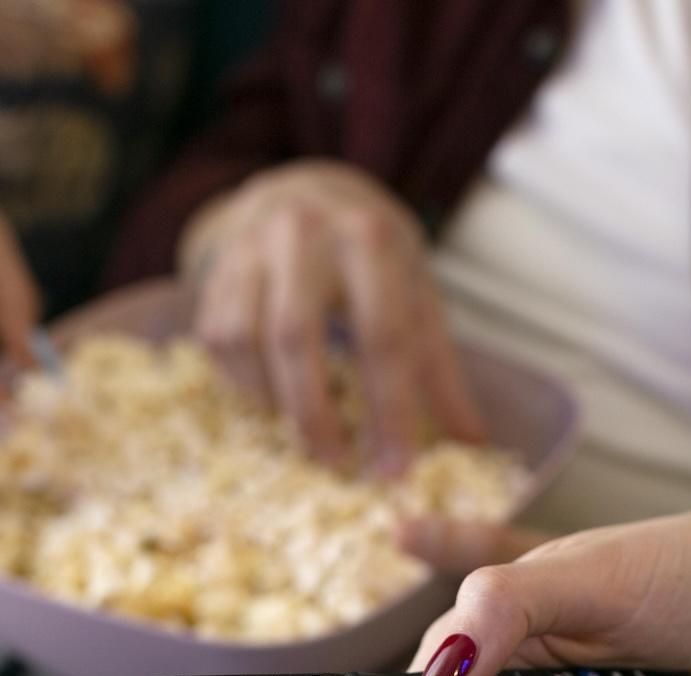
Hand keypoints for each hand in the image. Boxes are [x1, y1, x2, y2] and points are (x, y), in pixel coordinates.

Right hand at [181, 161, 484, 473]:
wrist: (309, 190)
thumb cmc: (374, 256)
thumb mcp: (417, 295)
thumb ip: (440, 370)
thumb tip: (473, 444)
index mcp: (370, 238)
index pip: (381, 334)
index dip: (389, 409)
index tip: (395, 469)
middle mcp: (303, 233)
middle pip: (297, 338)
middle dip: (316, 415)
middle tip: (338, 466)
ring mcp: (250, 247)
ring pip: (246, 340)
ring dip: (275, 400)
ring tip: (308, 432)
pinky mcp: (217, 270)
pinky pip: (217, 339)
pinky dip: (244, 383)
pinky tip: (274, 400)